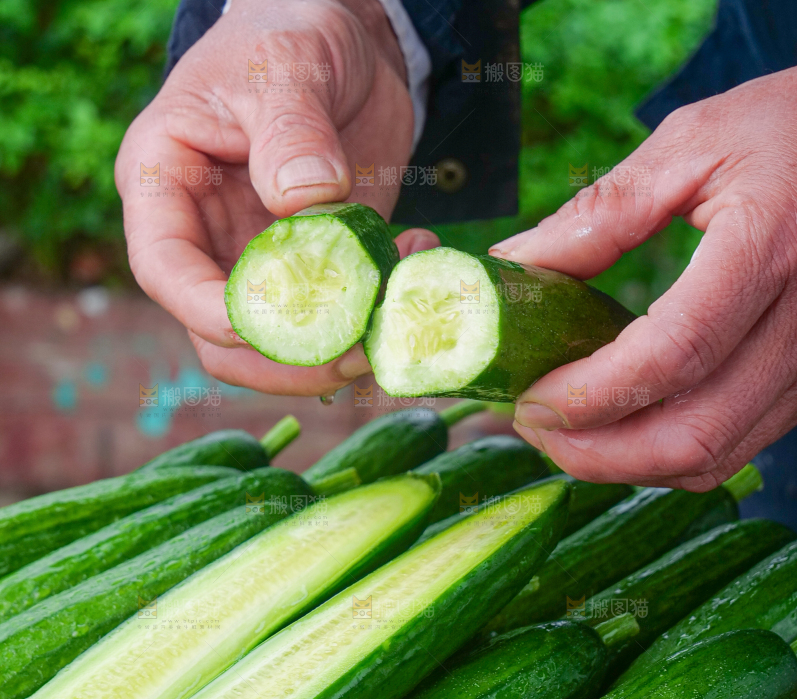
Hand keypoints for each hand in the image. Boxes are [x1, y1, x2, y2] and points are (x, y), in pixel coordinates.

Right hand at [116, 0, 436, 395]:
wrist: (344, 41)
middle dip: (288, 353)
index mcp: (169, 186)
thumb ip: (289, 130)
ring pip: (283, 342)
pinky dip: (378, 308)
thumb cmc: (288, 32)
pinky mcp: (321, 265)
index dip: (206, 309)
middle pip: (223, 335)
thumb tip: (304, 202)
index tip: (262, 322)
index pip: (166, 270)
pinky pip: (340, 312)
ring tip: (399, 307)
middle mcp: (209, 237)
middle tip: (359, 343)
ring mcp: (265, 259)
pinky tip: (417, 255)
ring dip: (341, 347)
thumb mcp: (284, 66)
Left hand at [490, 67, 796, 489]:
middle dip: (597, 452)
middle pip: (694, 431)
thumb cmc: (785, 131)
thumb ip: (601, 211)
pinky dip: (665, 455)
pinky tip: (619, 427)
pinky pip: (734, 446)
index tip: (528, 399)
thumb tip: (513, 263)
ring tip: (563, 433)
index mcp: (770, 248)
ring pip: (714, 455)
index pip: (674, 352)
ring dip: (626, 463)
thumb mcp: (691, 145)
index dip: (592, 393)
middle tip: (533, 426)